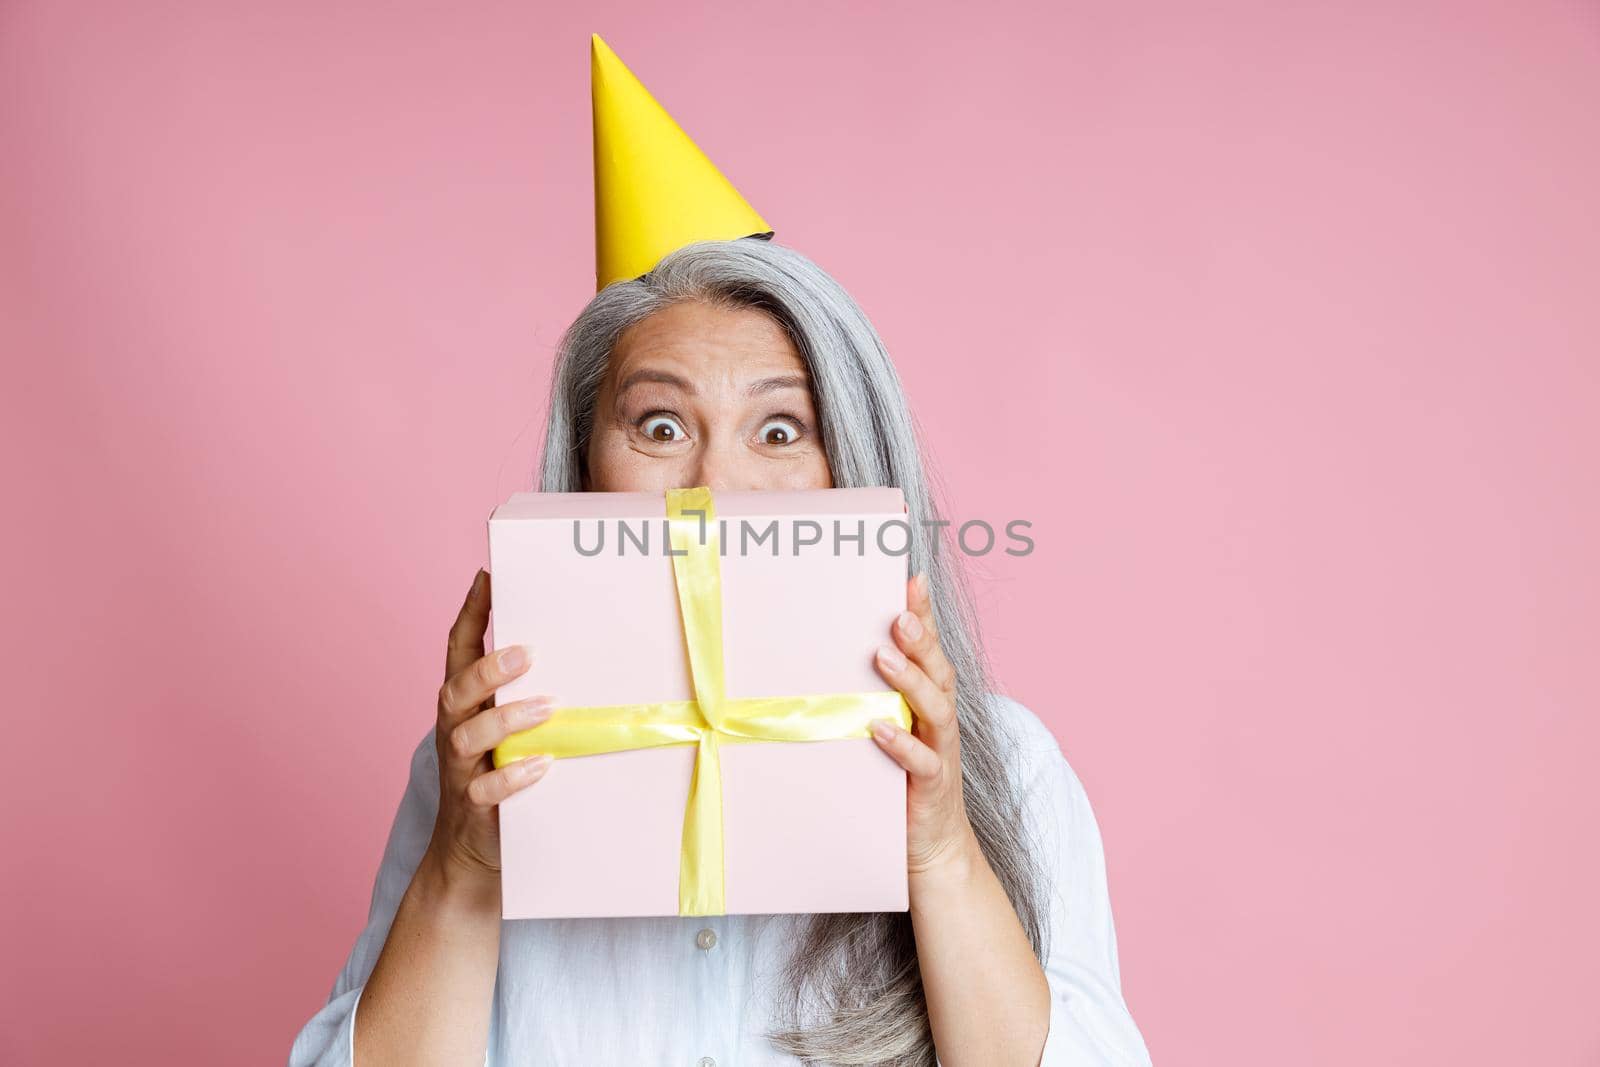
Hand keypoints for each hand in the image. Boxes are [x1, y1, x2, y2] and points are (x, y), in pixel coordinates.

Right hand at [425, 568, 555, 888]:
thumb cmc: (504, 780)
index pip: (457, 650)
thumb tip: (591, 655)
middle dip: (490, 667)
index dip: (469, 612)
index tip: (487, 575)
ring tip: (547, 707)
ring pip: (468, 736)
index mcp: (464, 705)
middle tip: (529, 651)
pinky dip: (512, 777)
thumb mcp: (513, 732)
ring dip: (506, 718)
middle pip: (456, 688)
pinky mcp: (473, 810)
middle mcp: (455, 731)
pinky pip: (485, 792)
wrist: (474, 858)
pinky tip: (542, 765)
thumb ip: (534, 696)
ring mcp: (461, 771)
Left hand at [869, 572, 980, 881]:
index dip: (925, 613)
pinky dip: (903, 744)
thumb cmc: (899, 781)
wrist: (930, 847)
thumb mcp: (885, 730)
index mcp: (929, 701)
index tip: (911, 579)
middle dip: (922, 639)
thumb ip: (865, 698)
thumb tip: (819, 662)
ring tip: (884, 657)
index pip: (930, 649)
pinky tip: (880, 729)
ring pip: (935, 709)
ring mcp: (940, 752)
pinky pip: (922, 761)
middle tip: (899, 613)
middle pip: (938, 670)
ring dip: (910, 681)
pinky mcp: (932, 786)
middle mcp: (940, 721)